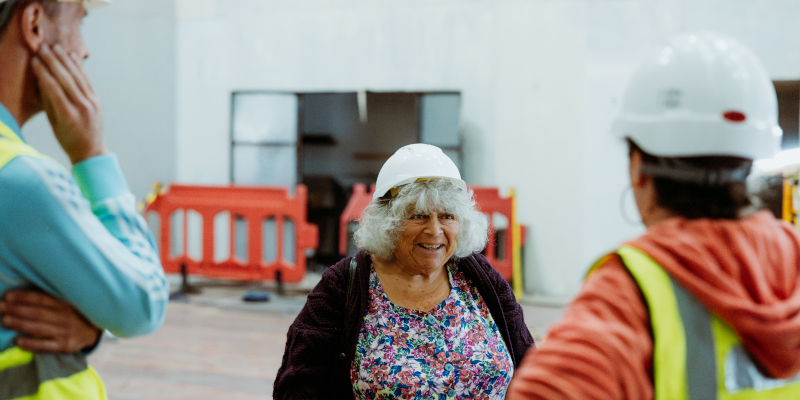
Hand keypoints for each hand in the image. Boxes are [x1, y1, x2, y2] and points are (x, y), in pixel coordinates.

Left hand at [0, 290, 100, 352]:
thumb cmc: (75, 315)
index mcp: (65, 304)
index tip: (7, 296)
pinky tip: (18, 341)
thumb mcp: (69, 303)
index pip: (41, 299)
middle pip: (37, 313)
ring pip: (38, 328)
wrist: (94, 332)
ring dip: (20, 324)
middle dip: (16, 309)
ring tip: (5, 320)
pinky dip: (31, 343)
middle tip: (0, 307)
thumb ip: (51, 300)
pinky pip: (46, 345)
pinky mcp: (65, 346)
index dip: (24, 297)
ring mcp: (65, 332)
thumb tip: (24, 296)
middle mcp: (65, 317)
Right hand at [30, 43, 106, 164]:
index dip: (43, 72)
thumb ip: (49, 101)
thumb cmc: (67, 138)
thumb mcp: (53, 123)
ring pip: (77, 76)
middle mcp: (81, 106)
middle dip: (53, 61)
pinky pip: (87, 80)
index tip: (34, 60)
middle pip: (65, 79)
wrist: (90, 150)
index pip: (53, 88)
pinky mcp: (97, 100)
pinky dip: (79, 68)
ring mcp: (91, 102)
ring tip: (56, 48)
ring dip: (66, 60)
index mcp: (68, 114)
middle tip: (43, 48)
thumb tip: (42, 79)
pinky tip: (72, 57)